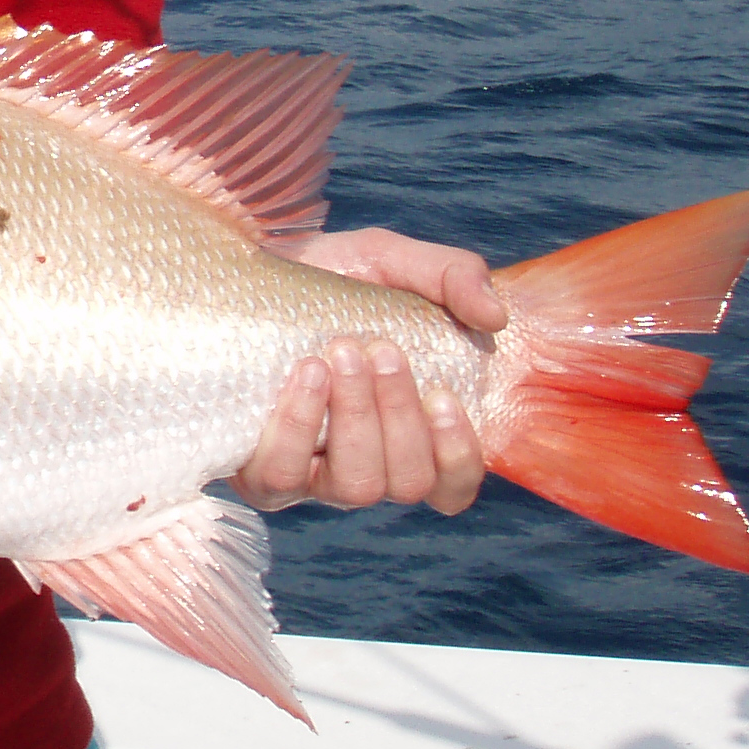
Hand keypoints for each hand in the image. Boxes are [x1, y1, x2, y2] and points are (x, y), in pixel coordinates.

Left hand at [233, 228, 504, 515]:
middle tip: (380, 349)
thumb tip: (495, 319)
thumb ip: (455, 277)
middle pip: (406, 482)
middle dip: (399, 415)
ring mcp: (314, 477)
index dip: (458, 456)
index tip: (443, 394)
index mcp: (411, 432)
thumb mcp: (395, 261)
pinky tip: (305, 376)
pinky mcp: (261, 473)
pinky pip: (283, 479)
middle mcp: (367, 465)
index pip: (453, 486)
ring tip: (339, 355)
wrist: (252, 272)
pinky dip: (300, 428)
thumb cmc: (333, 279)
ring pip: (356, 487)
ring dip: (356, 419)